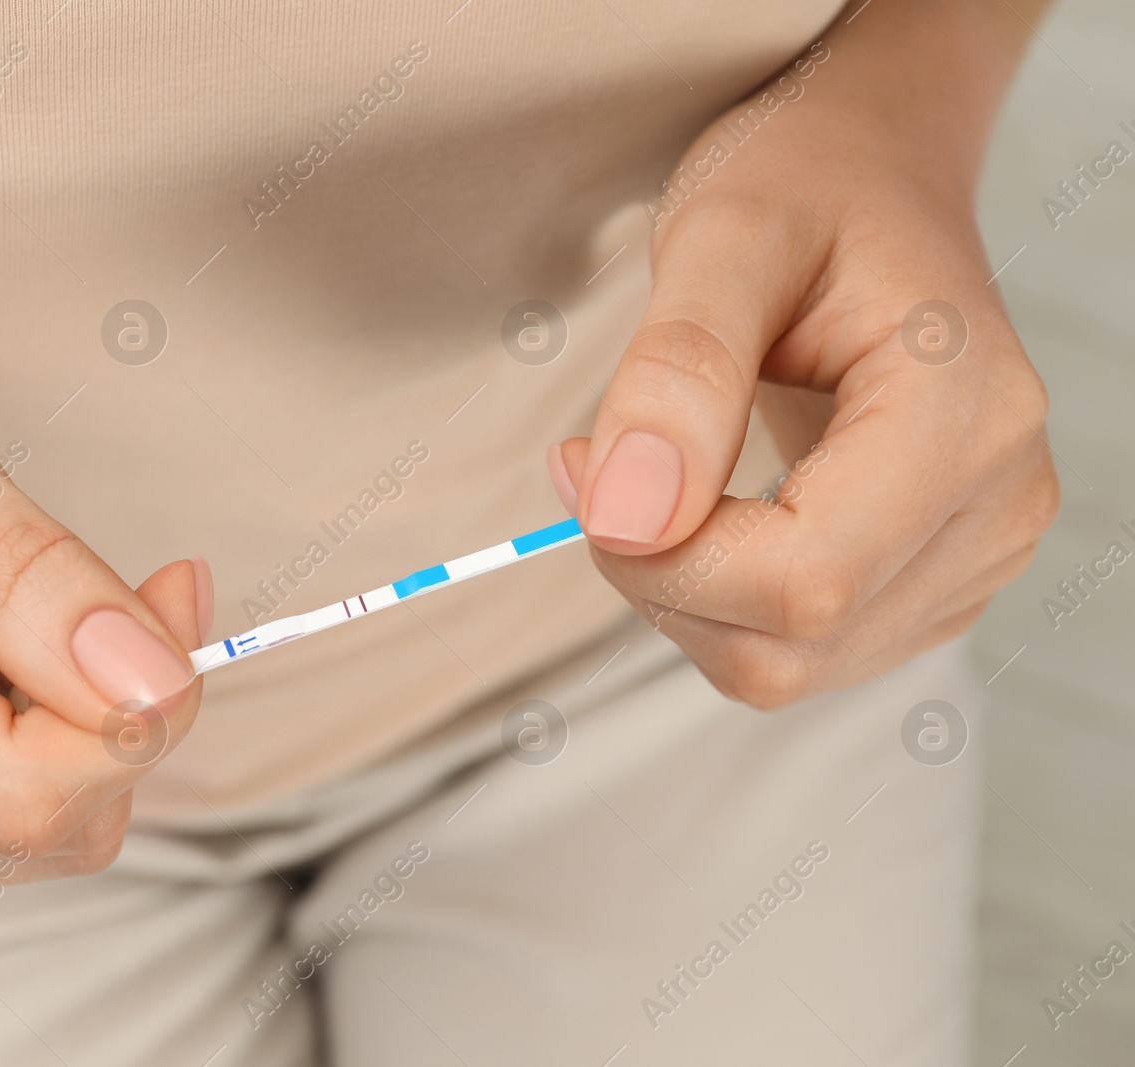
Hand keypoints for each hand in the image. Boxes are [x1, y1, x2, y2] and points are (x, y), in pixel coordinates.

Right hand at [0, 307, 208, 892]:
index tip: (179, 592)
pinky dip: (42, 737)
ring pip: (41, 832)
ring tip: (11, 606)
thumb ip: (36, 578)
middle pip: (42, 825)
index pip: (21, 792)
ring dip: (80, 720)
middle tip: (132, 583)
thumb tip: (156, 680)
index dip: (139, 711)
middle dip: (123, 708)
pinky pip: (7, 821)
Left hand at [549, 0, 1058, 707]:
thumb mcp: (723, 237)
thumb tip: (625, 520)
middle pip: (788, 644)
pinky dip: (717, 596)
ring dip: (681, 588)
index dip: (662, 556)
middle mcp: (998, 506)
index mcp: (968, 417)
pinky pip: (795, 651)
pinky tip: (707, 506)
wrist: (872, 177)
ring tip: (661, 467)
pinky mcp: (932, 584)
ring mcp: (975, 557)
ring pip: (782, 667)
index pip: (804, 582)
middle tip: (607, 460)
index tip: (585, 460)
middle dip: (659, 574)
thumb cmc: (809, 185)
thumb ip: (677, 374)